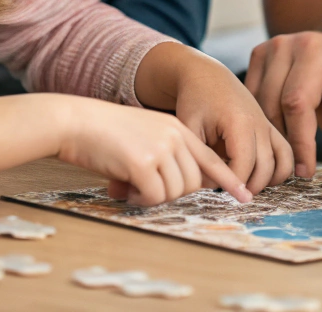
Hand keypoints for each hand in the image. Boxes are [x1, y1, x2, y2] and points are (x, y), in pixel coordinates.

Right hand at [56, 95, 251, 205]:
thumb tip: (182, 186)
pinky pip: (154, 197)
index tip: (245, 196)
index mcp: (176, 128)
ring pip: (176, 192)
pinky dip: (140, 200)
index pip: (211, 158)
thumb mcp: (145, 134)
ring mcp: (160, 148)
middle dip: (173, 192)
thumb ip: (167, 153)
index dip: (229, 180)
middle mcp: (174, 136)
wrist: (76, 121)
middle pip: (194, 183)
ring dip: (154, 196)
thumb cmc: (106, 132)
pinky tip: (124, 187)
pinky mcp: (143, 163)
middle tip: (145, 186)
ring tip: (131, 184)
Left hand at [136, 43, 292, 193]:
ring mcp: (268, 125)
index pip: (243, 166)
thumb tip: (212, 185)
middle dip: (248, 187)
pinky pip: (285, 154)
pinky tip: (260, 177)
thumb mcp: (189, 127)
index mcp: (239, 122)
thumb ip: (199, 156)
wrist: (208, 76)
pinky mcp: (270, 127)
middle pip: (265, 169)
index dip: (231, 184)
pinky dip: (279, 170)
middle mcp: (260, 124)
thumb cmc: (195, 99)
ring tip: (244, 185)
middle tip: (228, 191)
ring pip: (282, 164)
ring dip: (267, 181)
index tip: (217, 189)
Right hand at [245, 30, 321, 176]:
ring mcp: (268, 48)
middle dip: (285, 141)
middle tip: (298, 168)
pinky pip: (252, 96)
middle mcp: (285, 45)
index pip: (296, 103)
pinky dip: (262, 117)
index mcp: (314, 50)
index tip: (306, 171)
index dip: (299, 141)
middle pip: (273, 105)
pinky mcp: (258, 56)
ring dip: (272, 131)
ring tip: (289, 153)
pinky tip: (279, 132)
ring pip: (257, 103)